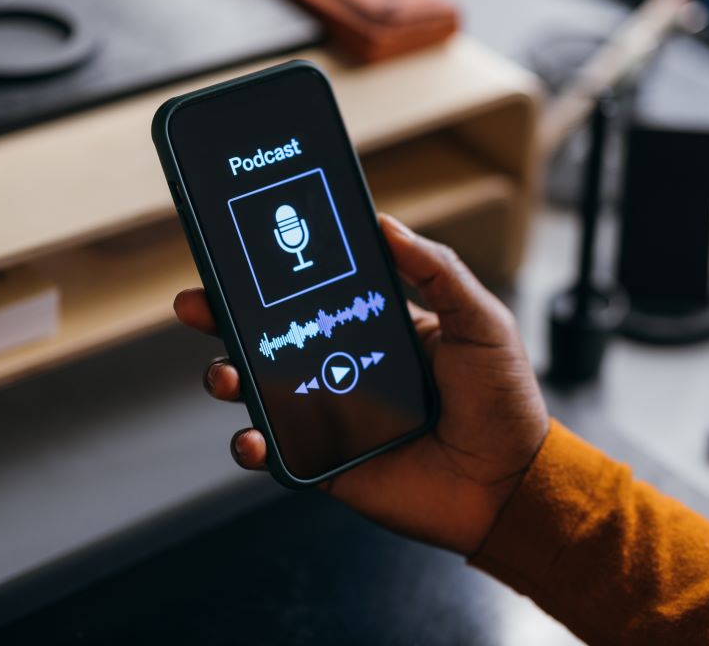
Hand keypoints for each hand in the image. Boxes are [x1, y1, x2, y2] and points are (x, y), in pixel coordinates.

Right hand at [173, 214, 548, 554]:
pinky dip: (250, 445)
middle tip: (198, 304)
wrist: (511, 484)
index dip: (277, 275)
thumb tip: (388, 224)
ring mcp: (334, 416)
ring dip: (228, 375)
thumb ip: (438, 270)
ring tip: (224, 373)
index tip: (243, 251)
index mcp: (380, 329)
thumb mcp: (481, 321)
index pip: (317, 293)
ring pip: (262, 390)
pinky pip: (275, 452)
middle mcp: (348, 367)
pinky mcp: (327, 462)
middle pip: (272, 337)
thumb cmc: (504, 402)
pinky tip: (249, 436)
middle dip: (226, 318)